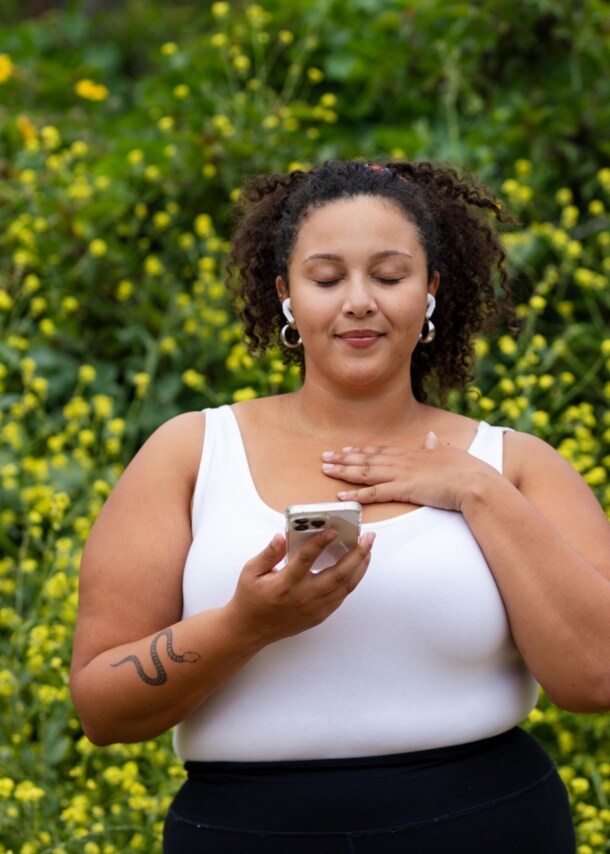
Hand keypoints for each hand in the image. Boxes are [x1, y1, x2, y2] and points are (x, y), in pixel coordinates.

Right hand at [227, 529, 374, 646]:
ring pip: (345, 587)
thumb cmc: (250, 598)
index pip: (305, 560)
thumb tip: (281, 537)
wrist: (250, 630)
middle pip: (337, 575)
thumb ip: (269, 553)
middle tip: (367, 538)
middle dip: (357, 554)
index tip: (333, 531)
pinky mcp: (319, 616)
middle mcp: (303, 597)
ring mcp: (314, 609)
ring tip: (367, 550)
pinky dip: (352, 581)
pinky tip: (357, 568)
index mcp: (285, 584)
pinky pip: (341, 597)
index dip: (320, 544)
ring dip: (360, 567)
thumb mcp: (251, 571)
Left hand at [321, 432, 492, 511]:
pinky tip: (341, 494)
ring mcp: (401, 475)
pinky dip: (355, 493)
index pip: (380, 450)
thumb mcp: (448, 454)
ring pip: (364, 472)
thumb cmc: (466, 470)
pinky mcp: (403, 490)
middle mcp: (402, 461)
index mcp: (412, 453)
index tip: (345, 449)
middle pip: (366, 458)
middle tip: (324, 456)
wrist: (474, 482)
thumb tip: (430, 436)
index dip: (360, 450)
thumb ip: (435, 447)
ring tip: (325, 470)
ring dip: (343, 471)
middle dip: (343, 458)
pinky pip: (374, 492)